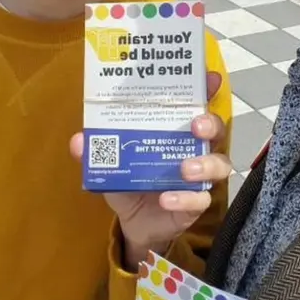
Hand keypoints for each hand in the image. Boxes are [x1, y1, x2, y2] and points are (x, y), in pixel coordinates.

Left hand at [70, 72, 231, 267]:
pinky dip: (185, 198)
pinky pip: (201, 199)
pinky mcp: (198, 202)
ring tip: (184, 169)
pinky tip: (167, 199)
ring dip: (205, 164)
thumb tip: (79, 140)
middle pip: (217, 131)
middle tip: (196, 126)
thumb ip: (97, 152)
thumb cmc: (132, 181)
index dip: (207, 90)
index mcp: (179, 131)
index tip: (210, 77)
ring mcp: (202, 177)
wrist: (136, 221)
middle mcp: (196, 149)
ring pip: (220, 164)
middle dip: (211, 124)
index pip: (198, 105)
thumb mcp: (111, 164)